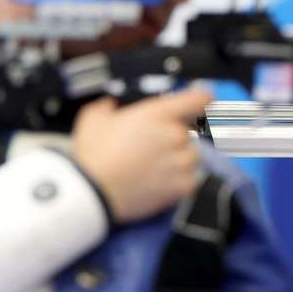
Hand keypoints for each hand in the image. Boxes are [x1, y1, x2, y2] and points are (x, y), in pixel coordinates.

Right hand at [72, 88, 211, 223]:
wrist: (93, 193)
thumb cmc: (92, 155)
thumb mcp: (92, 119)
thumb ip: (108, 106)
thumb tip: (112, 106)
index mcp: (157, 114)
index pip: (198, 99)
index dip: (200, 99)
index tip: (198, 102)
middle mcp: (175, 135)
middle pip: (188, 131)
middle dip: (171, 136)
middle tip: (148, 146)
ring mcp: (182, 162)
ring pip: (190, 155)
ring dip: (176, 158)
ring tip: (150, 166)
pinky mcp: (183, 186)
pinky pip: (189, 178)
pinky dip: (176, 179)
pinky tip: (155, 181)